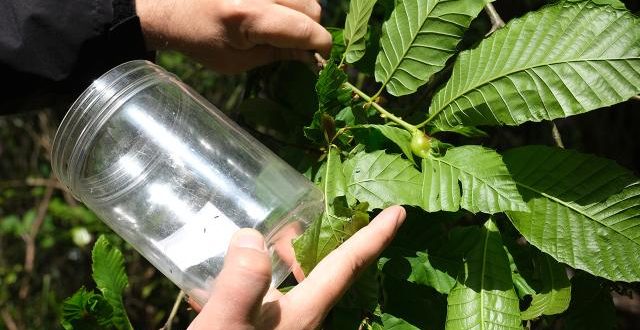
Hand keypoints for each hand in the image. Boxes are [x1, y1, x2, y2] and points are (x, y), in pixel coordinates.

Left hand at [135, 0, 331, 72]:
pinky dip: (290, 3)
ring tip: (280, 27)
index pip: (306, 29)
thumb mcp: (236, 61)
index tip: (319, 61)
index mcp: (248, 15)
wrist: (170, 7)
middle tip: (295, 46)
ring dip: (301, 14)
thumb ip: (277, 56)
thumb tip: (312, 58)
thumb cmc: (199, 40)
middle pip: (312, 8)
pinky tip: (274, 13)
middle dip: (310, 31)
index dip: (321, 48)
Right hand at [187, 205, 405, 329]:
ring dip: (287, 259)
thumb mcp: (227, 326)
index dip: (374, 237)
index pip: (348, 265)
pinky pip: (269, 299)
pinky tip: (225, 279)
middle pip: (325, 270)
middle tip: (301, 218)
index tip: (399, 213)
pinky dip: (257, 281)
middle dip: (320, 241)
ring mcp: (284, 327)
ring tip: (263, 241)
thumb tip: (251, 237)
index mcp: (306, 312)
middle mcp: (302, 319)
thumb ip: (242, 284)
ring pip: (297, 284)